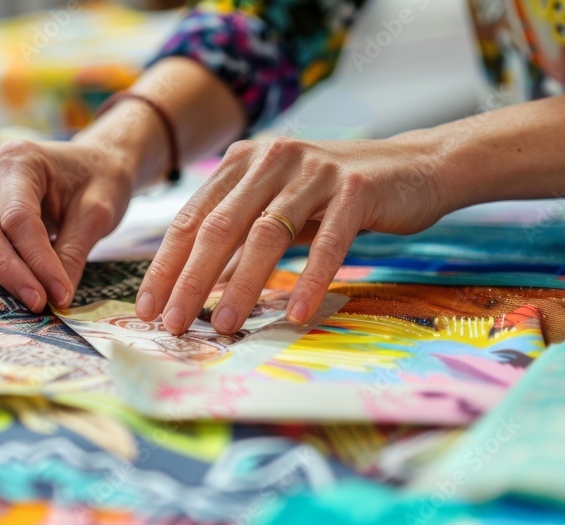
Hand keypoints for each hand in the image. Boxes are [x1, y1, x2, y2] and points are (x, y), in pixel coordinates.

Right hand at [0, 139, 133, 311]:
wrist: (91, 164)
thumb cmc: (97, 181)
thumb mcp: (98, 213)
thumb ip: (74, 252)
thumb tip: (56, 298)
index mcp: (20, 159)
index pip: (18, 218)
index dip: (37, 261)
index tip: (59, 295)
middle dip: (5, 270)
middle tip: (38, 303)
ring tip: (24, 286)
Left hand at [135, 135, 451, 334]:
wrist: (414, 167)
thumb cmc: (336, 196)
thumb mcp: (279, 205)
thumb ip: (240, 232)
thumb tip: (194, 286)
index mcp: (242, 162)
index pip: (192, 219)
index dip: (167, 266)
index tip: (149, 309)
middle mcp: (271, 159)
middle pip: (219, 227)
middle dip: (191, 281)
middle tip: (174, 324)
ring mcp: (314, 170)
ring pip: (266, 234)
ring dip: (241, 285)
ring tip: (226, 326)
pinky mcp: (355, 188)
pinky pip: (327, 242)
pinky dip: (309, 279)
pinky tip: (294, 313)